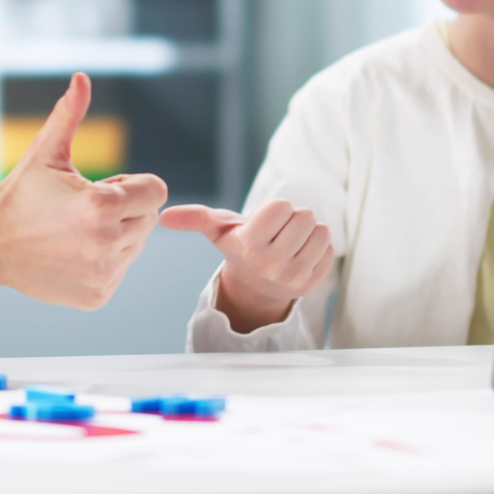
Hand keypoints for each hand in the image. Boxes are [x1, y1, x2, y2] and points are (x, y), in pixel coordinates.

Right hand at [0, 74, 168, 308]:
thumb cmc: (19, 193)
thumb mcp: (46, 152)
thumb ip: (70, 114)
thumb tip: (81, 77)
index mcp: (102, 205)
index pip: (156, 191)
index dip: (133, 185)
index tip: (103, 187)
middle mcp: (108, 242)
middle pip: (149, 218)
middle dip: (125, 209)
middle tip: (83, 210)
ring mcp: (103, 273)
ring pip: (136, 245)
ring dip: (117, 235)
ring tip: (76, 231)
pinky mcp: (97, 295)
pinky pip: (120, 270)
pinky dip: (104, 262)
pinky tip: (72, 253)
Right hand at [160, 198, 332, 332]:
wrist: (255, 287)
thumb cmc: (239, 246)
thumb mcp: (218, 230)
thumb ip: (195, 218)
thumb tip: (163, 216)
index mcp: (250, 246)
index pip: (282, 206)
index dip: (275, 209)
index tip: (264, 223)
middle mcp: (272, 265)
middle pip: (305, 216)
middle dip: (293, 218)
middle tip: (278, 233)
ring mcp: (294, 277)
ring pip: (321, 231)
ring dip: (309, 232)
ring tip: (290, 243)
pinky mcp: (313, 284)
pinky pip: (329, 249)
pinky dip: (318, 248)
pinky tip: (300, 256)